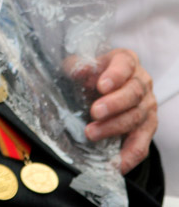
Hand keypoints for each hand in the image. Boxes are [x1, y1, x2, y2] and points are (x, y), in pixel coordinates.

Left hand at [72, 48, 155, 173]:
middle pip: (133, 93)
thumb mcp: (83, 65)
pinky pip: (142, 144)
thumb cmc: (92, 74)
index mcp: (126, 61)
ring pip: (137, 118)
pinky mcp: (148, 128)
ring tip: (91, 133)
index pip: (125, 64)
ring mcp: (148, 106)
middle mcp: (142, 82)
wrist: (105, 87)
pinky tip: (116, 164)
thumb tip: (78, 70)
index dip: (115, 76)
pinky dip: (129, 155)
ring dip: (114, 128)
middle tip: (94, 112)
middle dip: (114, 105)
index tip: (101, 86)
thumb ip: (78, 66)